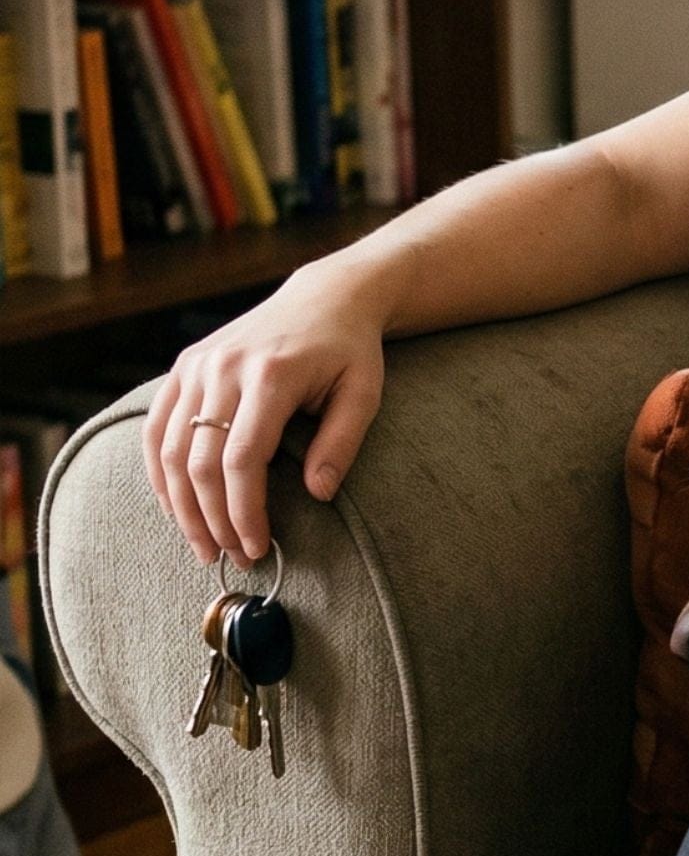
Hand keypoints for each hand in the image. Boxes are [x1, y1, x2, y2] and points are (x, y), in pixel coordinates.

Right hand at [144, 261, 389, 568]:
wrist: (324, 298)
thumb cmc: (349, 352)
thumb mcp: (363, 394)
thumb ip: (342, 444)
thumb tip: (318, 495)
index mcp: (270, 376)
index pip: (242, 460)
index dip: (243, 511)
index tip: (258, 547)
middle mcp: (223, 368)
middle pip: (198, 461)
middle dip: (211, 519)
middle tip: (232, 557)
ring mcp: (196, 365)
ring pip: (167, 449)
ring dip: (180, 505)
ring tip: (203, 545)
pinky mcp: (184, 366)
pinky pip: (156, 427)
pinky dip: (160, 473)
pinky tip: (177, 507)